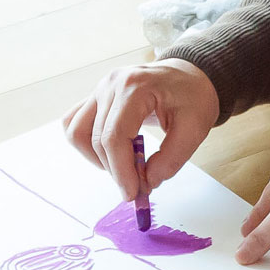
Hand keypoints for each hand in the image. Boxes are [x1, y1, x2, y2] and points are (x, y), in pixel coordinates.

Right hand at [64, 59, 220, 209]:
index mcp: (135, 87)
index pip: (114, 136)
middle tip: (138, 187)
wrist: (188, 75)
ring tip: (124, 166)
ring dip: (96, 158)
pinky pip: (75, 123)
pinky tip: (111, 153)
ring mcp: (99, 89)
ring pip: (78, 132)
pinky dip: (87, 144)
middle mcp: (111, 84)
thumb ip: (171, 159)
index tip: (132, 194)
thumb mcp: (194, 128)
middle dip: (115, 170)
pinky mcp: (95, 96)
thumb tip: (147, 182)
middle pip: (97, 139)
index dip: (121, 170)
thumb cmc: (193, 96)